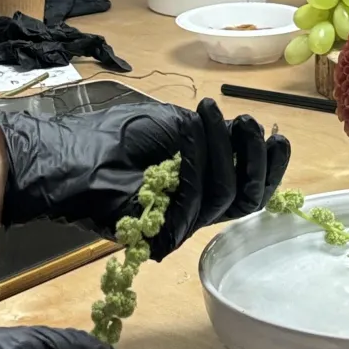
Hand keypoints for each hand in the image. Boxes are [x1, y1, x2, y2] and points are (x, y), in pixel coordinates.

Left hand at [0, 97, 290, 260]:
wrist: (71, 152)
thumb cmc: (116, 134)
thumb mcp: (175, 126)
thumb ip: (213, 138)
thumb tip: (246, 137)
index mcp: (203, 184)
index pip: (250, 185)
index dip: (270, 164)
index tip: (278, 134)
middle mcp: (196, 207)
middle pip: (246, 198)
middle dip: (254, 157)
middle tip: (249, 121)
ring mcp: (179, 222)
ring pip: (223, 198)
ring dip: (222, 150)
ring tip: (209, 113)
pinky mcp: (159, 234)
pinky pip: (192, 206)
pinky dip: (196, 163)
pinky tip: (192, 132)